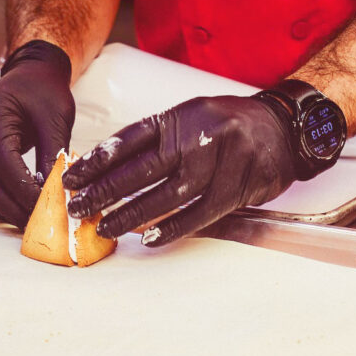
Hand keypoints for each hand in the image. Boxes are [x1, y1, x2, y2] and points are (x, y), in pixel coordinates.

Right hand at [0, 40, 74, 228]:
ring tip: (24, 221)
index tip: (44, 207)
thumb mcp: (56, 119)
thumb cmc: (44, 92)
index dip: (22, 189)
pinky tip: (11, 209)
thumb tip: (56, 194)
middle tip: (35, 223)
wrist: (28, 75)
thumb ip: (54, 155)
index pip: (2, 161)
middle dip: (9, 206)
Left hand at [62, 95, 297, 246]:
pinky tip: (148, 238)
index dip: (97, 161)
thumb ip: (155, 143)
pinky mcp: (239, 185)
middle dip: (105, 190)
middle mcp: (197, 135)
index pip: (128, 140)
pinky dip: (173, 227)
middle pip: (142, 168)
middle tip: (78, 207)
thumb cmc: (227, 126)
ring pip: (168, 193)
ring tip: (105, 227)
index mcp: (178, 117)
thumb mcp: (189, 120)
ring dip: (132, 213)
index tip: (71, 178)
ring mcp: (220, 159)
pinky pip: (201, 212)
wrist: (284, 126)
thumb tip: (108, 172)